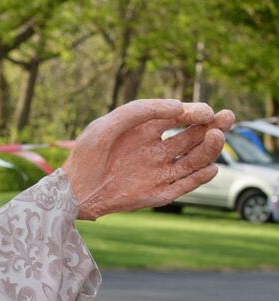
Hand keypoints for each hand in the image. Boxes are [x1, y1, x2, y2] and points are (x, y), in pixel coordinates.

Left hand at [62, 99, 234, 219]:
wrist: (72, 192)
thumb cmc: (86, 155)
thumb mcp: (108, 125)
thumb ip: (141, 110)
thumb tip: (179, 107)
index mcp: (146, 130)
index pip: (179, 117)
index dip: (195, 112)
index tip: (206, 111)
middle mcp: (157, 150)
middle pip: (193, 136)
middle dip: (213, 127)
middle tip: (228, 118)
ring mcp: (159, 172)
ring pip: (193, 160)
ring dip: (208, 149)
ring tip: (216, 137)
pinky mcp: (158, 193)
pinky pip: (184, 185)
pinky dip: (198, 178)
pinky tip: (210, 168)